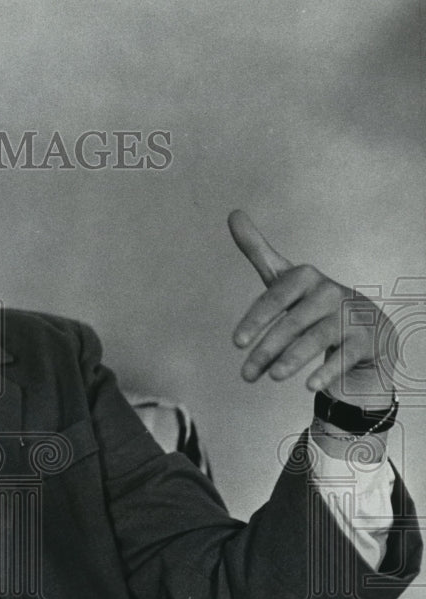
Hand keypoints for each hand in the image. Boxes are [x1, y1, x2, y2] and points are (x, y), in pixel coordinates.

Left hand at [227, 210, 393, 406]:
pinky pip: (345, 357)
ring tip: (271, 377)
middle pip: (293, 323)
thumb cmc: (314, 302)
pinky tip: (308, 386)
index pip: (276, 297)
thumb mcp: (287, 278)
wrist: (366, 327)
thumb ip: (259, 250)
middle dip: (266, 350)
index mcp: (306, 278)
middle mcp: (329, 293)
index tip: (236, 343)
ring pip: (317, 339)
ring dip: (292, 360)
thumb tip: (233, 212)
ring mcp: (349, 316)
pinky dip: (327, 371)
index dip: (256, 320)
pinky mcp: (366, 341)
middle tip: (245, 375)